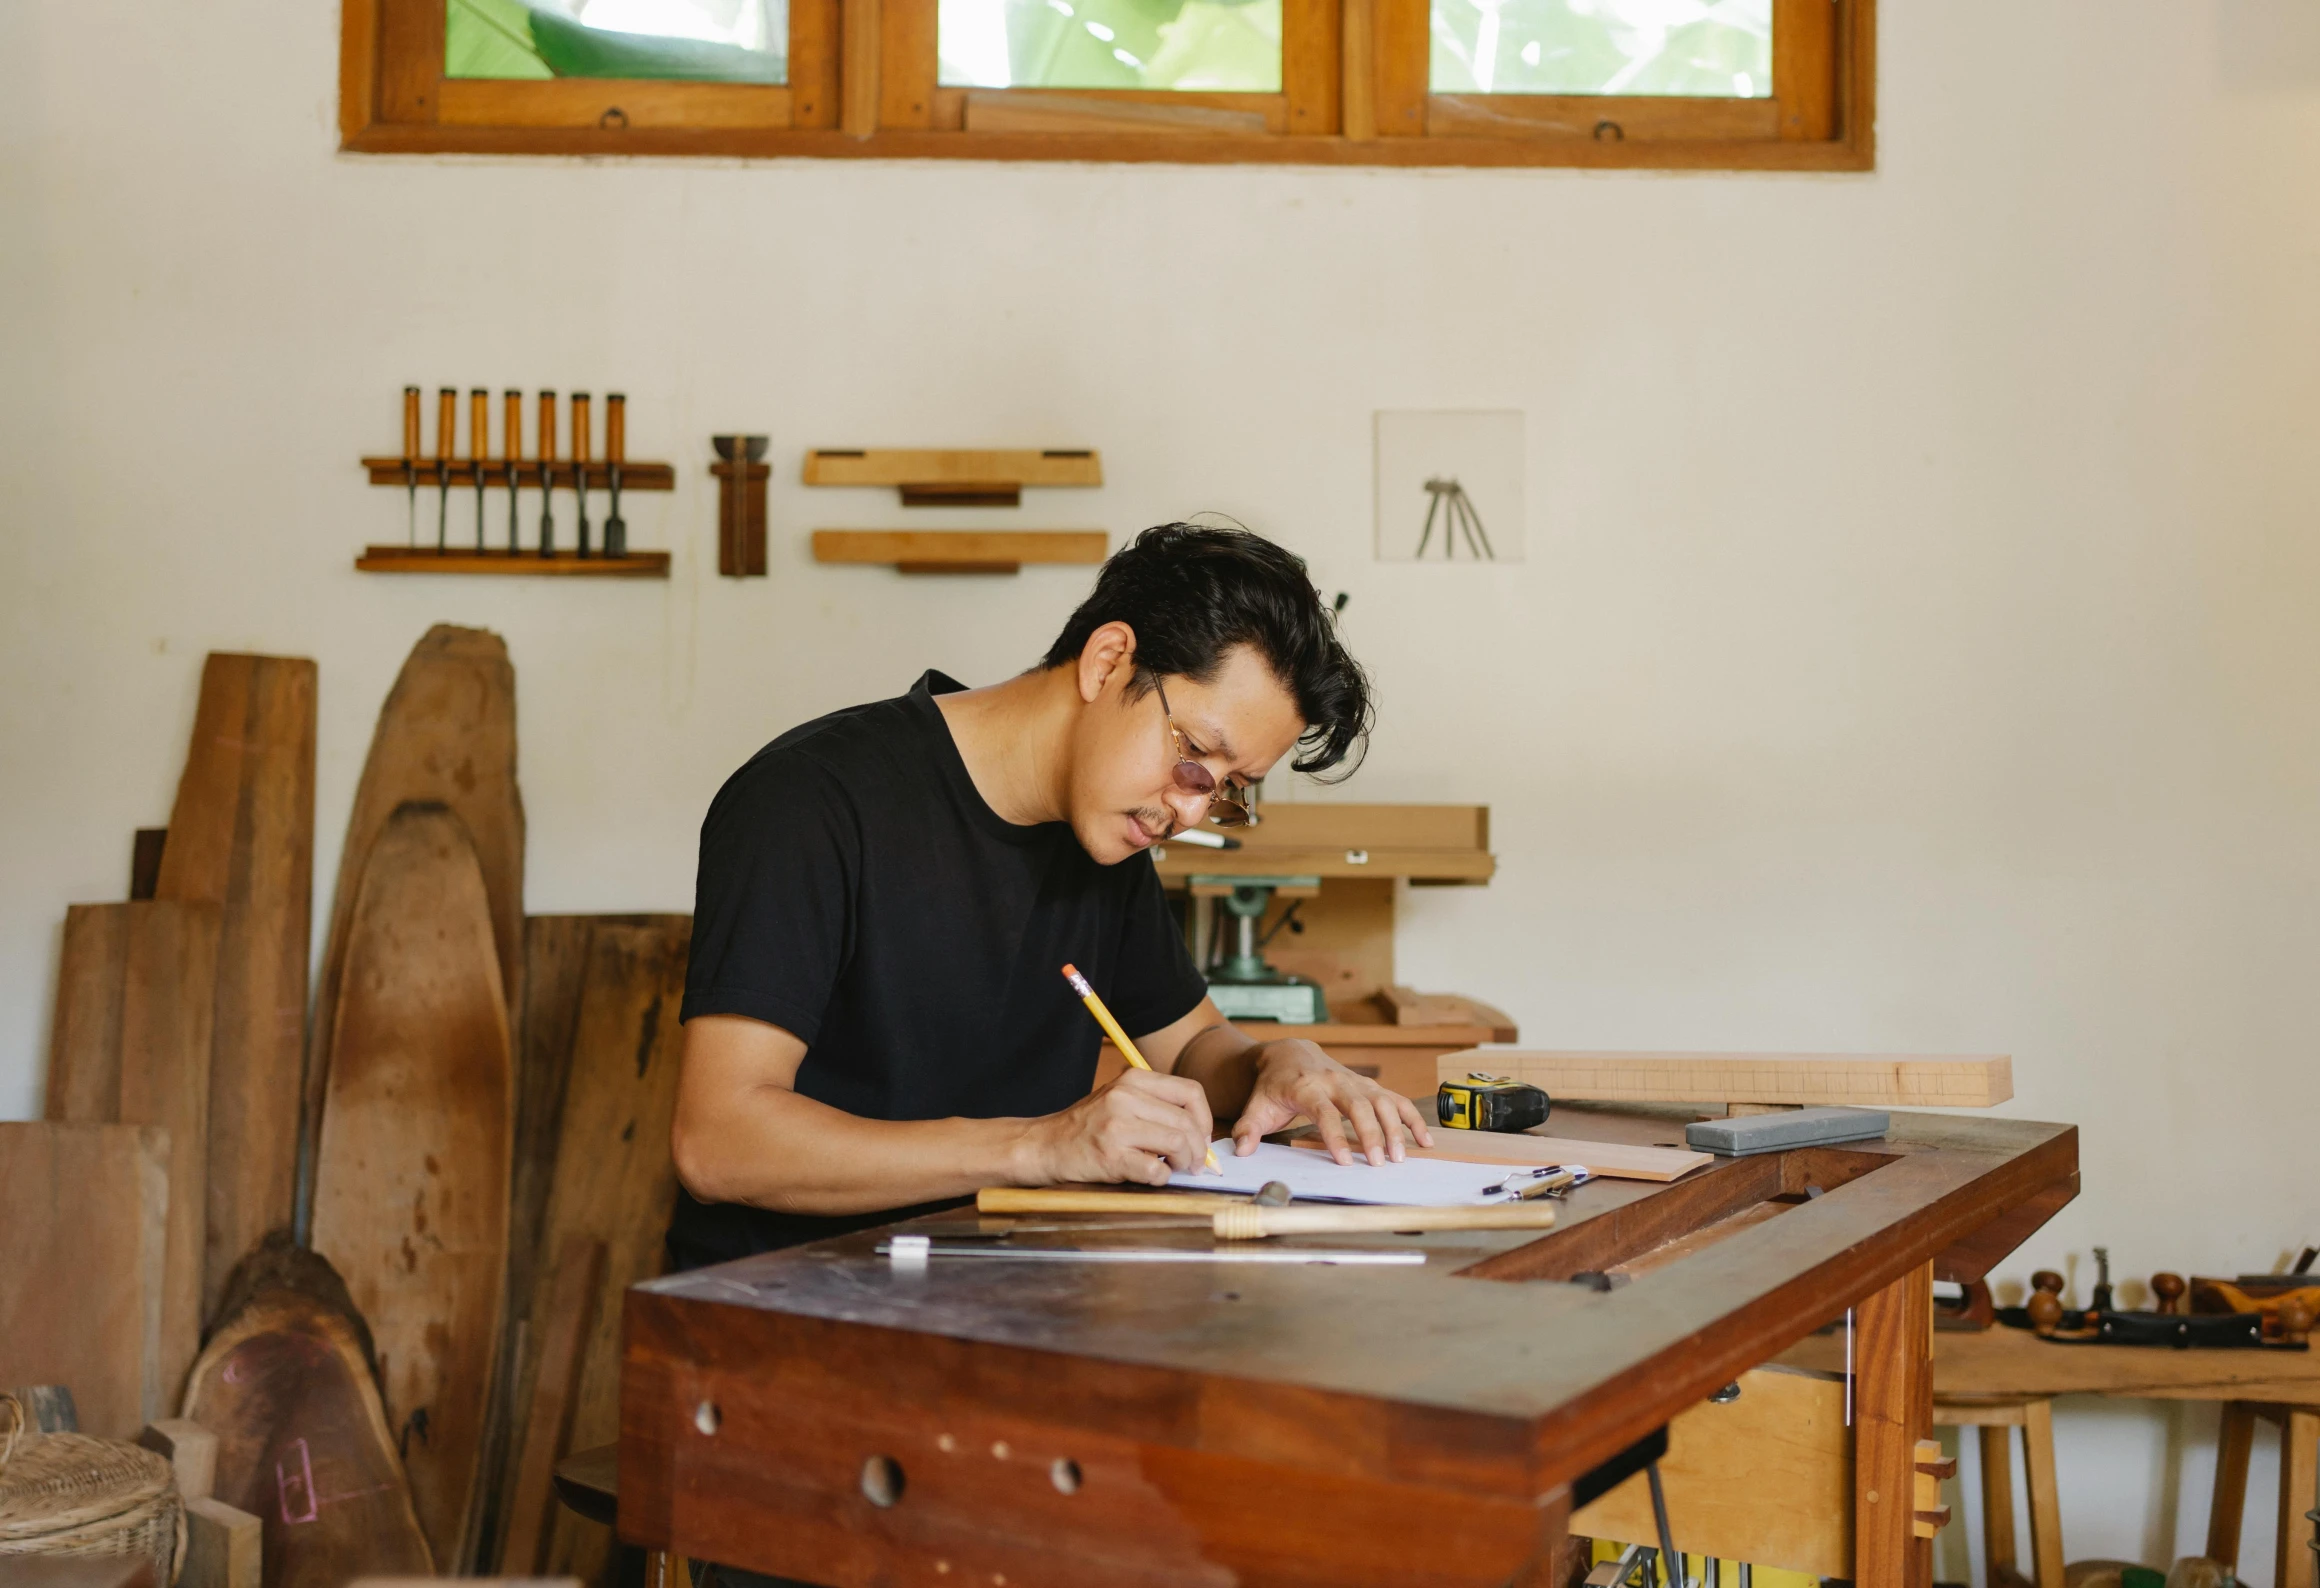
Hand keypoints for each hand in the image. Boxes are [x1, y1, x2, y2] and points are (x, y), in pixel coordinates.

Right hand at [1013, 1068, 1215, 1186]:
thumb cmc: (1089, 1126)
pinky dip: (1162, 1178)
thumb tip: (1201, 1133)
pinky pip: (1155, 1170)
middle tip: (1195, 1163)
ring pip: (1177, 1143)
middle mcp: (1125, 1097)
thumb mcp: (1121, 1099)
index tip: (1202, 1137)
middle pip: (1187, 1122)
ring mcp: (1117, 1126)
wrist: (1046, 1145)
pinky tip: (1152, 1176)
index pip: (1190, 1092)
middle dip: (1199, 1149)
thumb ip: (1157, 1107)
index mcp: (1133, 1079)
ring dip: (1184, 1162)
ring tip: (1175, 1168)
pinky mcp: (1111, 1156)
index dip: (1204, 1119)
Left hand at [1230, 1040, 1434, 1165]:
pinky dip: (1412, 1118)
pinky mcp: (1369, 1086)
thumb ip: (1248, 1129)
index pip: (1325, 1111)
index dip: (1336, 1136)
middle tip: (1380, 1163)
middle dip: (1372, 1133)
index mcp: (1307, 1087)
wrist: (1290, 1054)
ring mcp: (1356, 1081)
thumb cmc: (1273, 1086)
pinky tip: (1425, 1140)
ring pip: (1382, 1100)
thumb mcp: (1256, 1105)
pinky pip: (1396, 1099)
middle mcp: (1335, 1080)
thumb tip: (1241, 1150)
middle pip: (1359, 1105)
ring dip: (1396, 1127)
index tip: (1345, 1161)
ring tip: (1403, 1156)